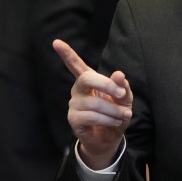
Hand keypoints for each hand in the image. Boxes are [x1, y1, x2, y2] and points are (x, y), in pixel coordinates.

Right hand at [52, 39, 131, 168]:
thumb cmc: (116, 113)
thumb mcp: (124, 99)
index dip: (67, 54)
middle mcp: (78, 90)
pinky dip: (107, 120)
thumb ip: (122, 86)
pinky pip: (91, 117)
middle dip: (106, 85)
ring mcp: (74, 104)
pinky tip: (114, 123)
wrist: (111, 138)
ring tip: (123, 115)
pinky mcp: (74, 119)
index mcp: (89, 80)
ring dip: (113, 110)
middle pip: (86, 78)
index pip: (75, 64)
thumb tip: (119, 74)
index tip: (56, 42)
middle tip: (122, 94)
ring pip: (94, 102)